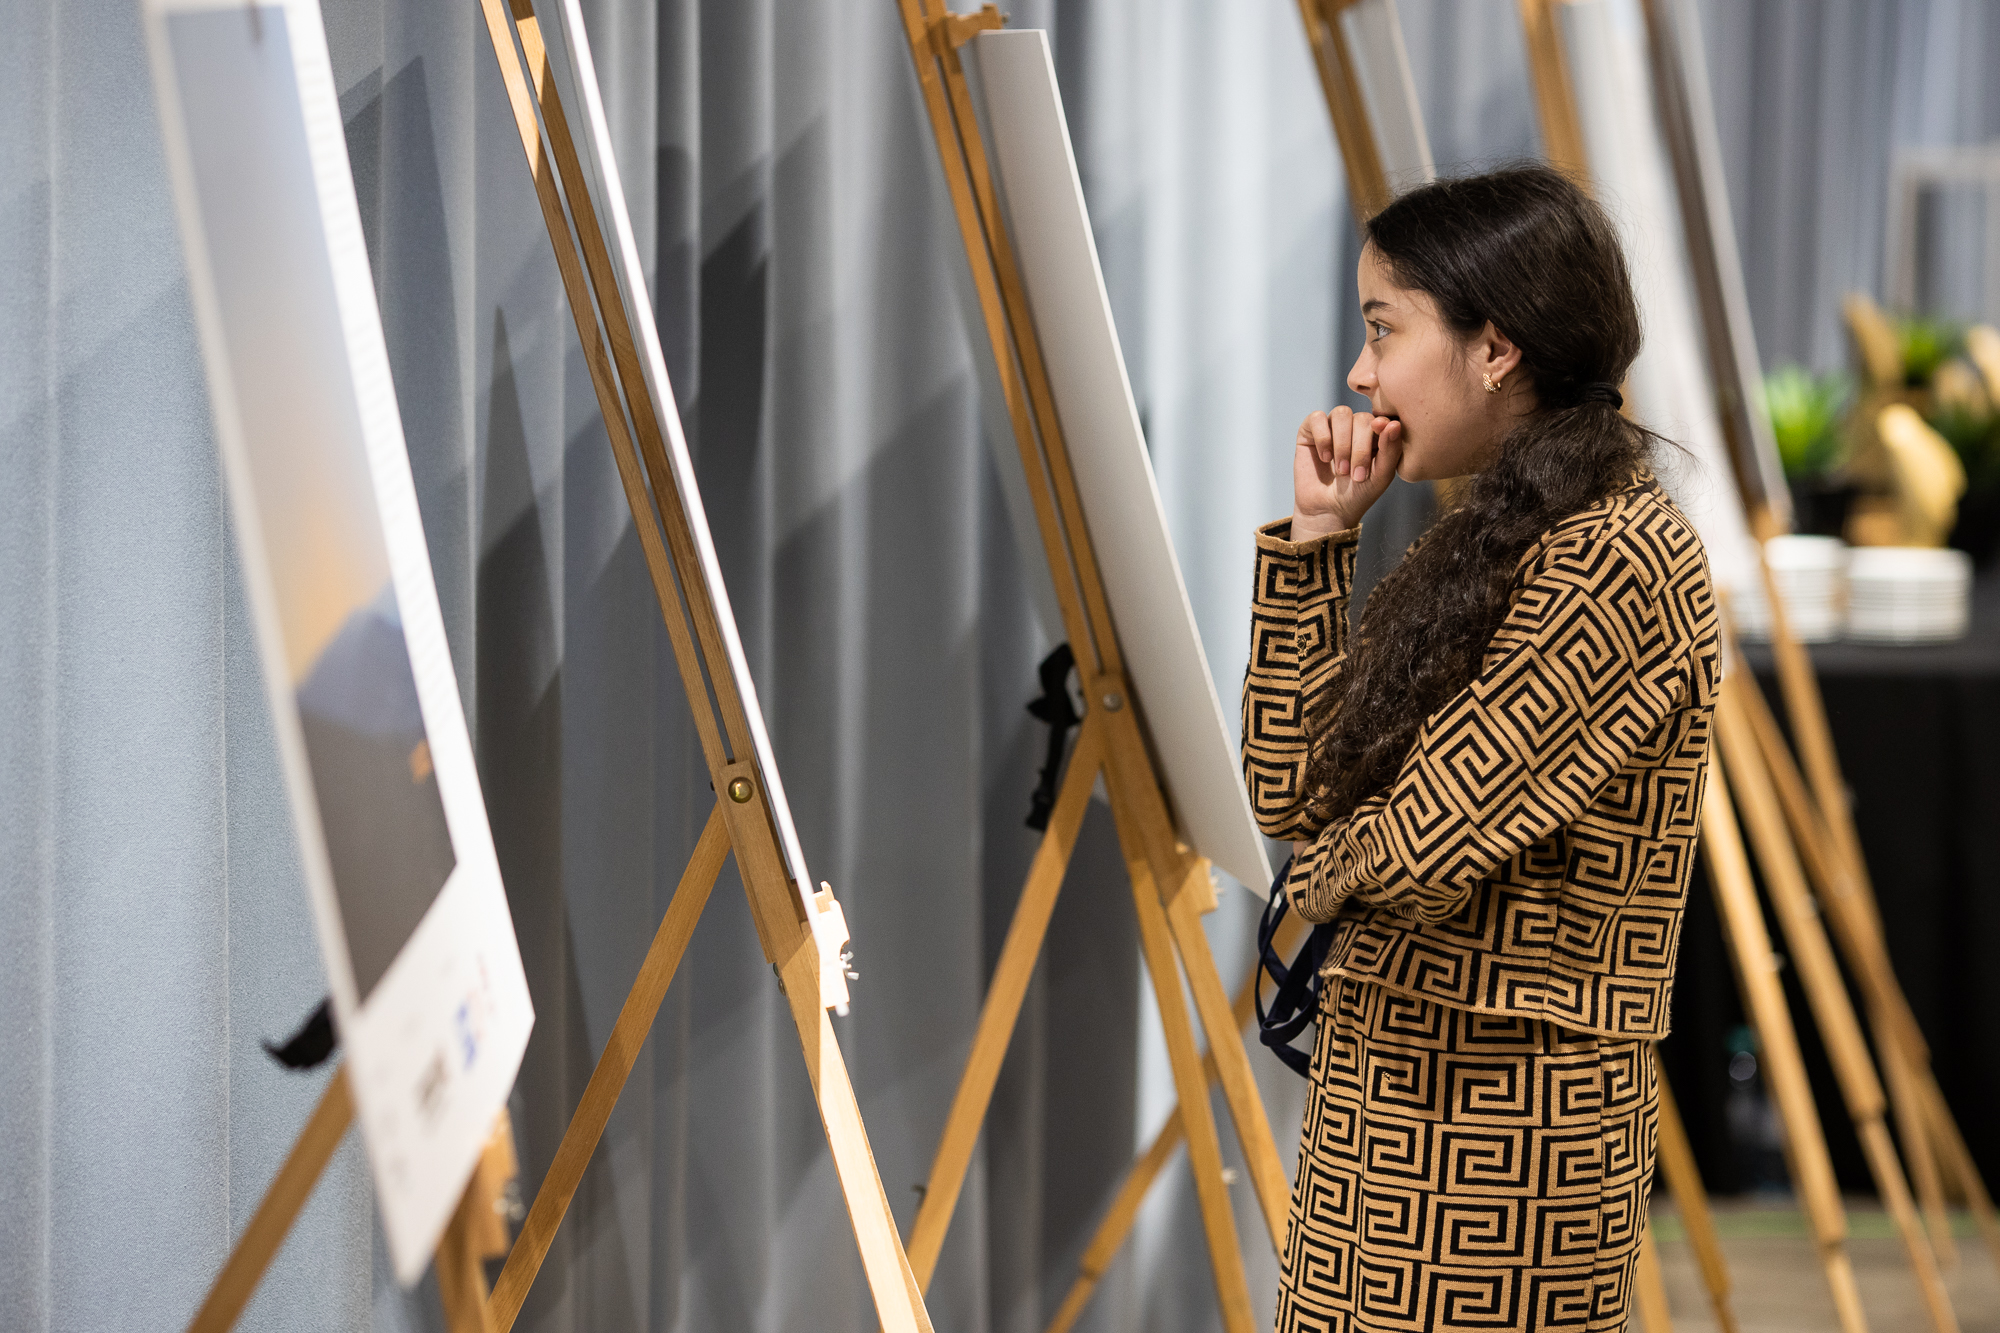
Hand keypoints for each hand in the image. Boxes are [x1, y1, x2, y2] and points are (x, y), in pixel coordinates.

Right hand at [1291, 407, 1402, 540]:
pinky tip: (1325, 458)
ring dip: (1342, 445)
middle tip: (1356, 476)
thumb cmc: (1358, 494)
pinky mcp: (1310, 430)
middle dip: (1359, 449)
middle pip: (1362, 418)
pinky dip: (1323, 438)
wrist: (1328, 512)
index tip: (1378, 452)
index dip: (1380, 432)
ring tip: (1341, 470)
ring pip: (1341, 414)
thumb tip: (1393, 424)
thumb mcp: (1381, 475)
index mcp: (1377, 433)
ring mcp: (1333, 425)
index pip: (1382, 419)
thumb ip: (1391, 450)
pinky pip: (1317, 417)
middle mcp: (1355, 425)